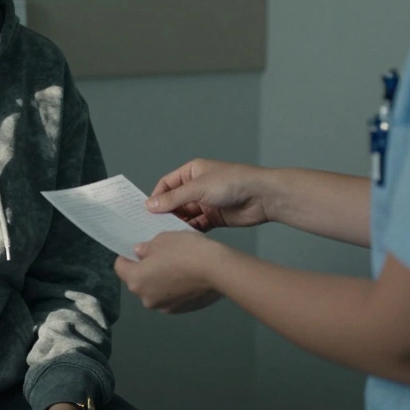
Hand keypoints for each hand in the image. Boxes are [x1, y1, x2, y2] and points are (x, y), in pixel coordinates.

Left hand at [114, 231, 225, 312]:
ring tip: (177, 265)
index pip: (120, 268)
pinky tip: (188, 275)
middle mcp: (147, 299)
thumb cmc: (186, 251)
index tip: (135, 249)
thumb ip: (146, 248)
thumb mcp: (162, 239)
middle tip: (159, 254)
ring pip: (156, 290)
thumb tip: (140, 253)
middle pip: (138, 281)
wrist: (217, 269)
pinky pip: (172, 297)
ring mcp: (165, 307)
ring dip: (161, 280)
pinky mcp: (183, 310)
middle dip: (145, 269)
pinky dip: (175, 288)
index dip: (126, 256)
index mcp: (136, 280)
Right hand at [146, 159, 271, 230]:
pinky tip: (184, 237)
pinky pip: (196, 225)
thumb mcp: (198, 187)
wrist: (262, 197)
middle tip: (153, 226)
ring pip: (184, 215)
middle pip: (174, 201)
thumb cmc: (234, 182)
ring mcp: (206, 203)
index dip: (157, 197)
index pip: (167, 185)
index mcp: (192, 172)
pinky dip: (190, 231)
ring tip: (167, 234)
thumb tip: (151, 205)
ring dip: (177, 223)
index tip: (147, 212)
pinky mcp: (214, 218)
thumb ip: (174, 198)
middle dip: (165, 213)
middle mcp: (197, 187)